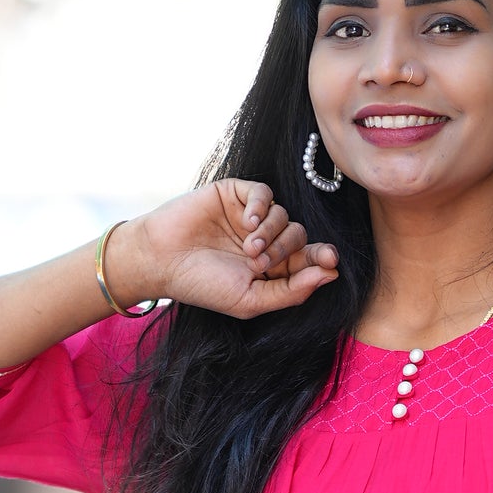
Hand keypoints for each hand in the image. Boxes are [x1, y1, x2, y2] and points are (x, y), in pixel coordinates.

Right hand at [107, 181, 338, 320]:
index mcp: (272, 269)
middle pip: (300, 236)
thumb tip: (331, 275)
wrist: (161, 260)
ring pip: (284, 214)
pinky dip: (261, 205)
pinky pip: (263, 192)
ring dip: (271, 232)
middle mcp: (265, 241)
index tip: (331, 260)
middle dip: (287, 249)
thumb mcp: (251, 300)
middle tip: (260, 261)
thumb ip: (292, 292)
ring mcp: (250, 217)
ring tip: (248, 248)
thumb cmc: (204, 285)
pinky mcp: (235, 195)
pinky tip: (246, 221)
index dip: (322, 258)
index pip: (308, 260)